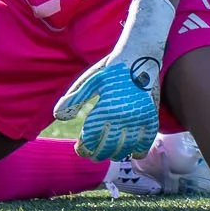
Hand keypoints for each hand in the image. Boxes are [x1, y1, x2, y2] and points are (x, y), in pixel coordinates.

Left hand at [54, 0, 175, 161]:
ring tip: (108, 153)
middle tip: (92, 154)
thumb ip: (74, 98)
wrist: (140, 56)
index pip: (90, 138)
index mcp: (105, 108)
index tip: (79, 149)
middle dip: (96, 153)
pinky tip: (131, 153)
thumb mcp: (90, 80)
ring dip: (115, 154)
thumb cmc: (111, 68)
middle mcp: (122, 116)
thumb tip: (58, 116)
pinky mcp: (152, 117)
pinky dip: (138, 151)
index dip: (83, 148)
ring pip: (125, 148)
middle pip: (106, 147)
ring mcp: (139, 118)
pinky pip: (146, 142)